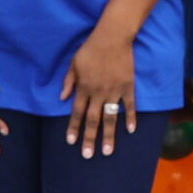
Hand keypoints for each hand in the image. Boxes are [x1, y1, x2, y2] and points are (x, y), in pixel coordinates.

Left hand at [62, 24, 137, 157]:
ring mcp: (114, 91)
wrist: (112, 37)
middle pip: (93, 119)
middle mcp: (98, 92)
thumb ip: (68, 82)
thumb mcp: (73, 64)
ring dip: (109, 135)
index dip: (74, 127)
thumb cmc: (90, 49)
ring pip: (110, 117)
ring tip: (108, 151)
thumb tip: (61, 98)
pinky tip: (131, 130)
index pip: (77, 112)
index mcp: (83, 87)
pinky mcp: (127, 87)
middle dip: (89, 138)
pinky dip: (130, 118)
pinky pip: (130, 106)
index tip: (71, 142)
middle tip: (88, 155)